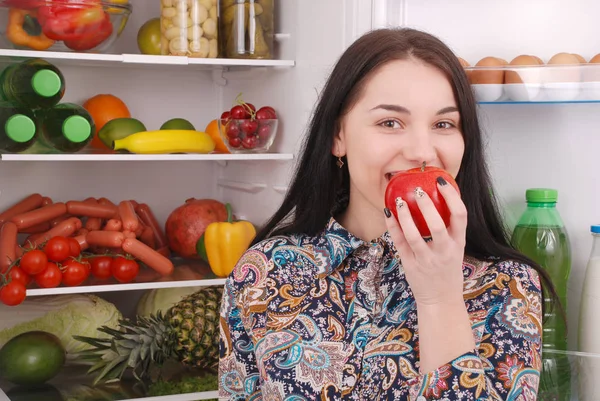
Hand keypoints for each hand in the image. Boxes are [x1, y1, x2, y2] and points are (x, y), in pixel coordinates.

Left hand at [384, 177, 466, 305]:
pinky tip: (388, 213)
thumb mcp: (455, 250)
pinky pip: (400, 243)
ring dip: (406, 216)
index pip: (461, 215)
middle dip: (427, 205)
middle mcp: (444, 252)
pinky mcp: (411, 265)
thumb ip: (449, 229)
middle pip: (438, 225)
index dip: (452, 196)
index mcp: (459, 243)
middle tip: (418, 190)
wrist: (440, 301)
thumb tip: (437, 199)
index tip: (441, 181)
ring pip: (415, 235)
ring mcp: (427, 260)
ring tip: (398, 200)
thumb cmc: (447, 270)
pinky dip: (393, 227)